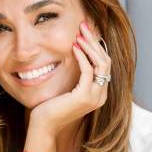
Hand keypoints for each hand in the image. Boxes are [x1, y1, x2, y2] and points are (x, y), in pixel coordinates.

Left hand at [30, 20, 110, 135]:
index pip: (105, 64)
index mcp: (99, 93)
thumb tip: (76, 53)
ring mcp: (95, 97)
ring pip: (101, 63)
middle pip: (106, 61)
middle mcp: (101, 96)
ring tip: (79, 33)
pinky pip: (88, 70)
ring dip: (90, 45)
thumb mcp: (67, 89)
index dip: (97, 46)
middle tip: (84, 25)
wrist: (44, 126)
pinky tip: (74, 47)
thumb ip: (76, 76)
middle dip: (95, 41)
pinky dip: (82, 56)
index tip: (86, 32)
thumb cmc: (51, 107)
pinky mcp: (84, 97)